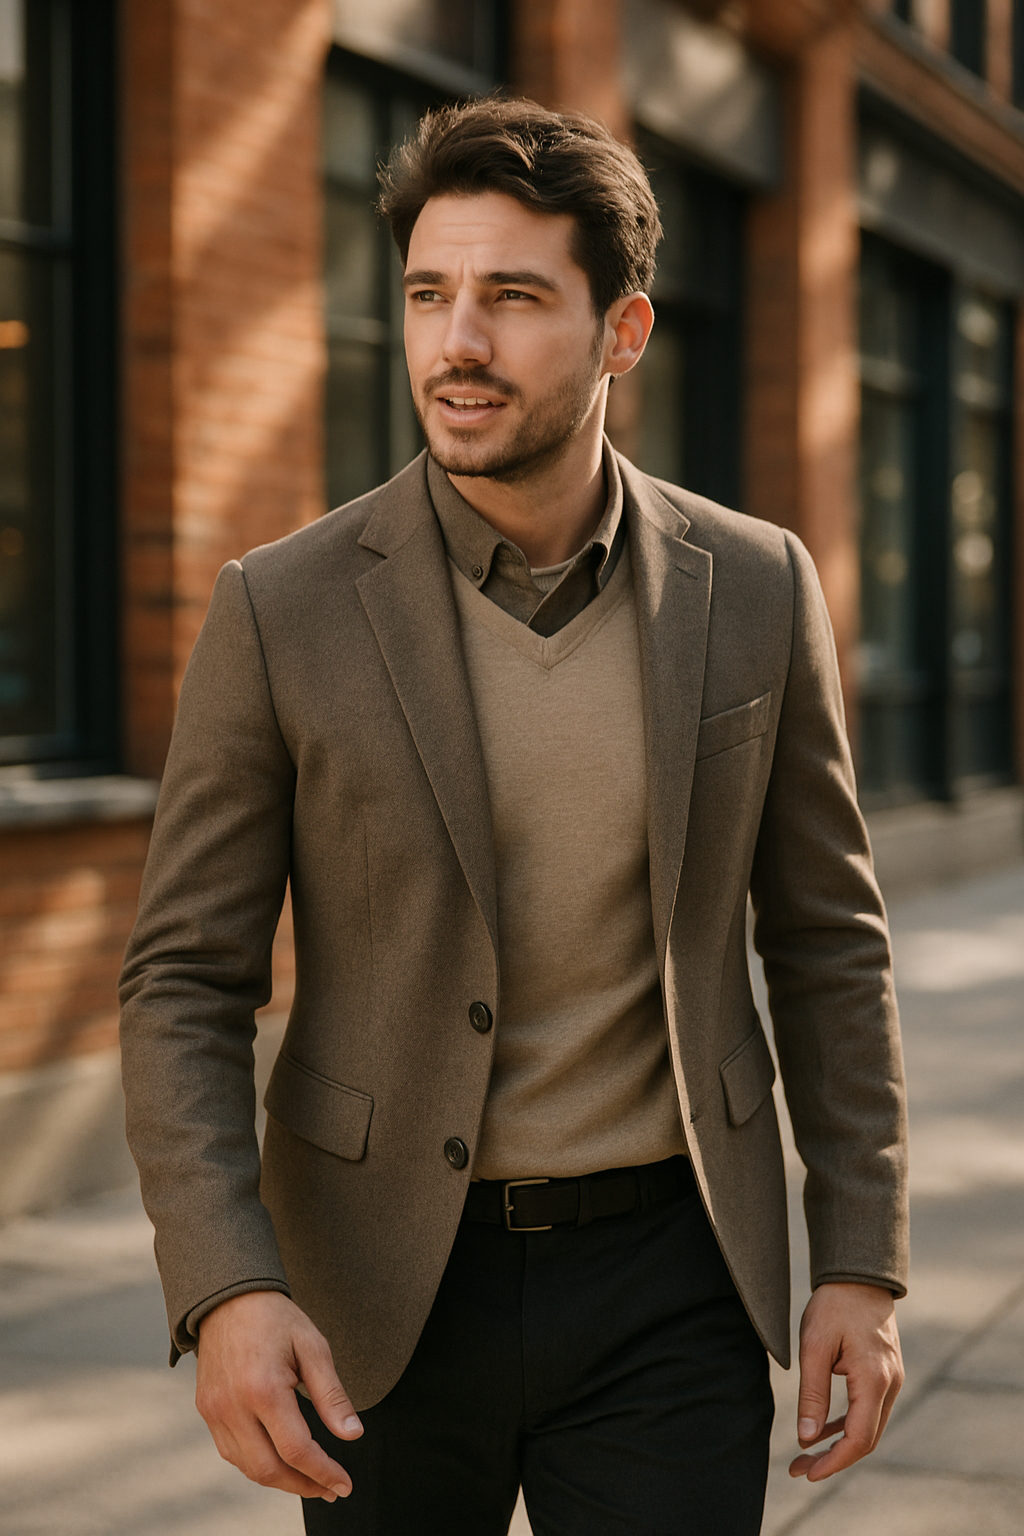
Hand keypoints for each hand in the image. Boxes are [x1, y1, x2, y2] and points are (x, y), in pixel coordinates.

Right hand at [195, 1290, 362, 1501]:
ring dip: (281, 1480)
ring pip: (248, 1467)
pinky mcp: (207, 1411)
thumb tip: (353, 1435)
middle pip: (269, 1470)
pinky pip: (232, 1453)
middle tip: (330, 1489)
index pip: (296, 1450)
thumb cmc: (276, 1319)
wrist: (229, 1298)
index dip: (323, 1473)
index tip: (344, 1485)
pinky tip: (279, 1459)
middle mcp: (233, 1406)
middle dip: (304, 1486)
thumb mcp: (313, 1347)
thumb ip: (332, 1396)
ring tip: (310, 1477)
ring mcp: (215, 1412)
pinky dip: (257, 1464)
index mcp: (264, 1388)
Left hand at [789, 1281, 902, 1481]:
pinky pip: (868, 1409)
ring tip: (806, 1455)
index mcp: (875, 1380)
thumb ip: (812, 1393)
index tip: (807, 1473)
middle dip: (833, 1458)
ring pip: (868, 1426)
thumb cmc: (834, 1305)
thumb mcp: (814, 1346)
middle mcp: (890, 1385)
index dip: (833, 1462)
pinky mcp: (886, 1373)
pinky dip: (847, 1423)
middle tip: (798, 1468)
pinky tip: (824, 1429)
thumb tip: (806, 1437)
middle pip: (865, 1439)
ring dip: (839, 1443)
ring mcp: (891, 1379)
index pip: (858, 1439)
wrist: (859, 1275)